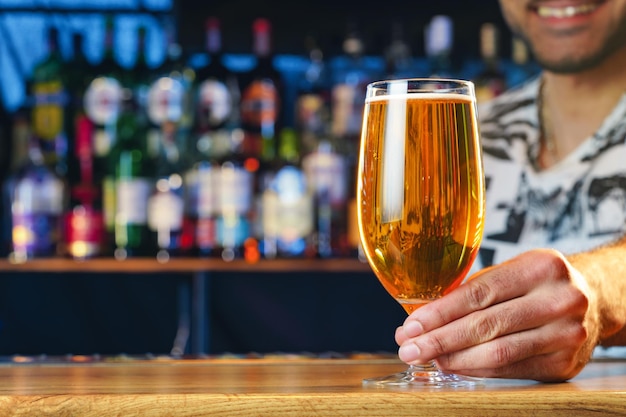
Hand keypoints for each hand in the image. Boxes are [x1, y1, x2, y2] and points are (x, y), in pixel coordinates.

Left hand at [395, 249, 599, 381]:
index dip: (440, 312)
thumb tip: (423, 315)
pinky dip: (477, 370)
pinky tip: (454, 366)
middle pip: (485, 325)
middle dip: (440, 339)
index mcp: (540, 267)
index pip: (479, 293)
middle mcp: (558, 300)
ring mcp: (565, 334)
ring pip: (497, 352)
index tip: (411, 324)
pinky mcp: (564, 363)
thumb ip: (474, 288)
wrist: (596, 299)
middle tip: (409, 347)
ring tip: (427, 357)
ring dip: (454, 358)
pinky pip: (510, 369)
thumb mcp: (514, 269)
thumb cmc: (541, 282)